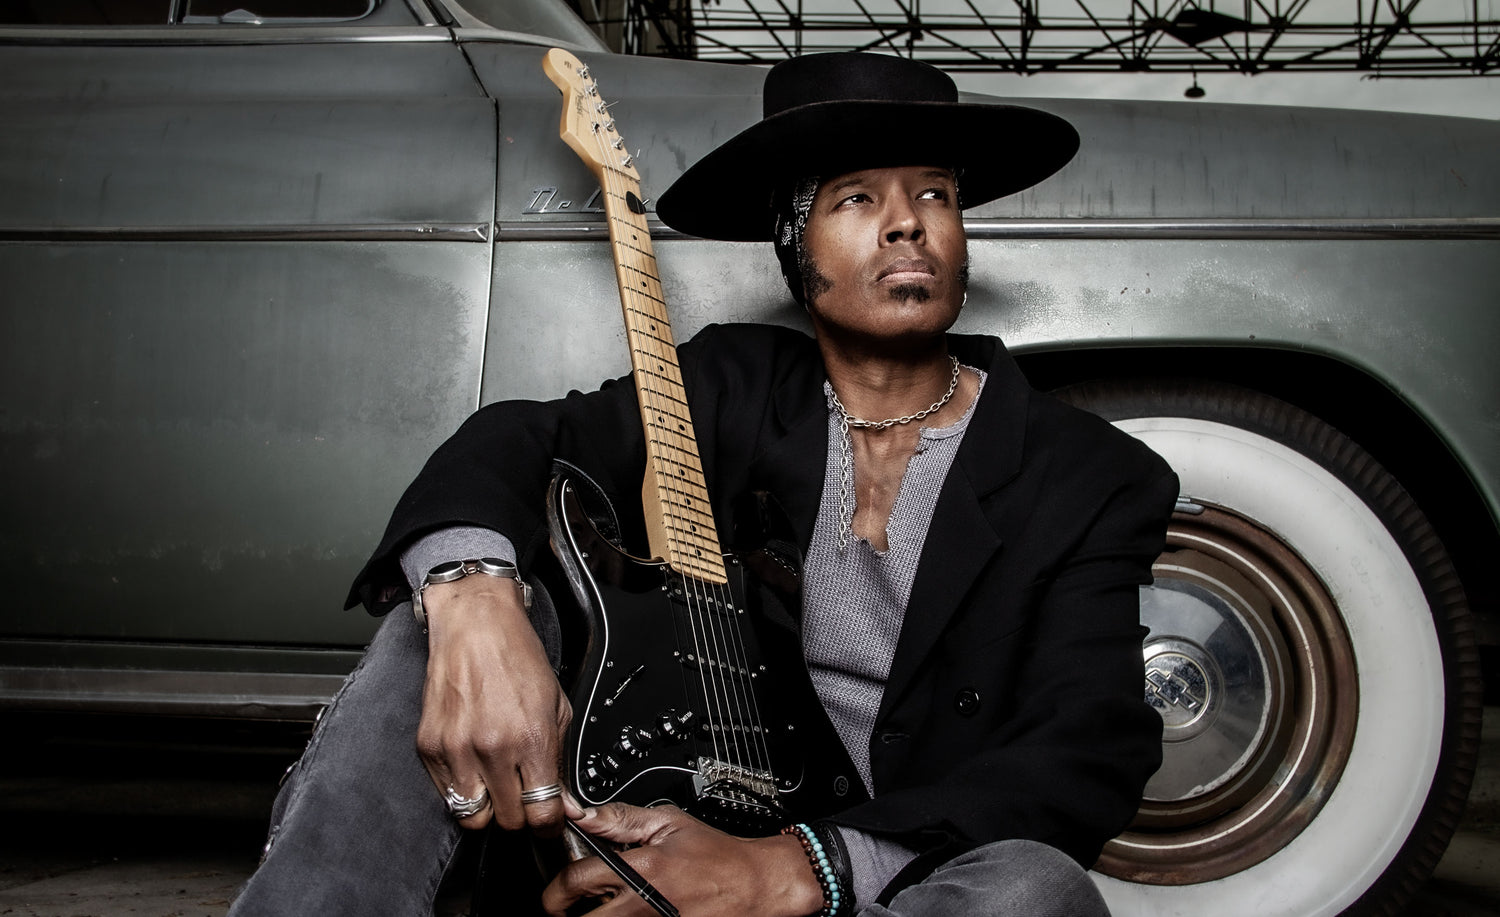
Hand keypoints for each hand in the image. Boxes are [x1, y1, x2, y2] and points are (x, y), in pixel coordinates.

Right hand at [416, 574, 579, 833]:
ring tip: (495, 783)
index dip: (549, 824)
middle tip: (522, 795)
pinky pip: (445, 793)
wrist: (475, 625)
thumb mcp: (556, 705)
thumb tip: (564, 801)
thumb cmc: (516, 656)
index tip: (549, 820)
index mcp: (530, 739)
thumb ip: (559, 758)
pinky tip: (472, 763)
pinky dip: (461, 788)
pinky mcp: (429, 746)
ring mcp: (456, 749)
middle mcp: (492, 748)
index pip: (542, 813)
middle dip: (519, 814)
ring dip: (487, 806)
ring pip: (472, 816)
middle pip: (507, 821)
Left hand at [543, 804, 824, 916]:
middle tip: (569, 904)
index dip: (556, 887)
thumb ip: (620, 818)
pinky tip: (627, 912)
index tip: (556, 888)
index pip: (575, 882)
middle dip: (567, 911)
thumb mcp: (668, 823)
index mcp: (639, 869)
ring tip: (602, 907)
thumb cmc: (716, 856)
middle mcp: (641, 905)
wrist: (752, 886)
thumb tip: (582, 813)